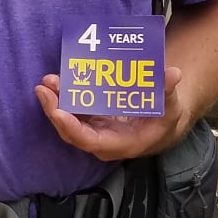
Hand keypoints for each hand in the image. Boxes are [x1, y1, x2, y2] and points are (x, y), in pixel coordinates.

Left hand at [35, 65, 189, 161]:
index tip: (57, 112)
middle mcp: (103, 140)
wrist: (162, 126)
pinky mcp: (92, 120)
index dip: (72, 128)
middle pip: (71, 131)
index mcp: (120, 143)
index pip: (90, 141)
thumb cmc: (166, 119)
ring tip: (47, 81)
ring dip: (54, 102)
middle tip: (45, 88)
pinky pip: (73, 111)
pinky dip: (62, 97)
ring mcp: (95, 130)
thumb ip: (168, 92)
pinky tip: (56, 81)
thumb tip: (173, 74)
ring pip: (68, 121)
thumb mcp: (171, 108)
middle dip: (55, 110)